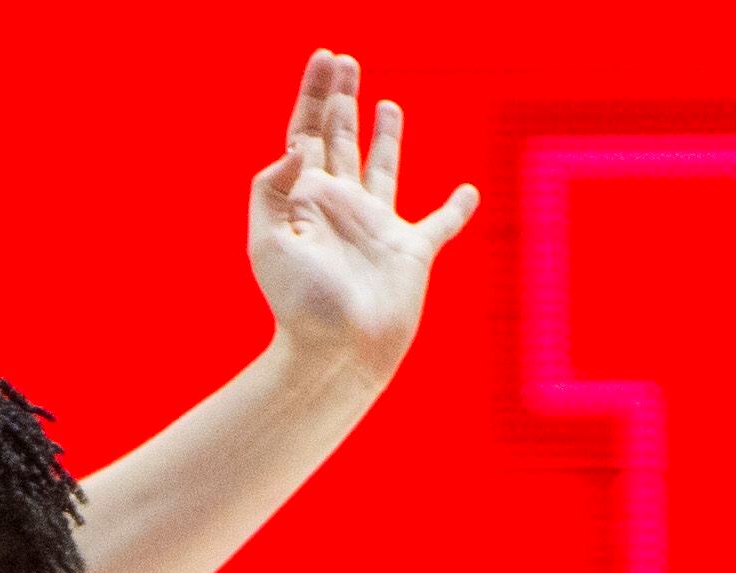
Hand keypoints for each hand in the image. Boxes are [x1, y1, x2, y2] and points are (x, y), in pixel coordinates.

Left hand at [250, 50, 479, 383]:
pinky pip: (439, 225)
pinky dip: (456, 209)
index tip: (325, 57)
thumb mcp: (267, 245)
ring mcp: (376, 228)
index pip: (308, 135)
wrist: (337, 353)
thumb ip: (271, 191)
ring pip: (382, 170)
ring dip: (384, 137)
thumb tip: (297, 146)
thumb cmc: (301, 306)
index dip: (313, 95)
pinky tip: (468, 193)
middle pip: (340, 140)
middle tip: (345, 61)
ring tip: (386, 104)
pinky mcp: (411, 252)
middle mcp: (340, 208)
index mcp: (306, 202)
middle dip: (340, 100)